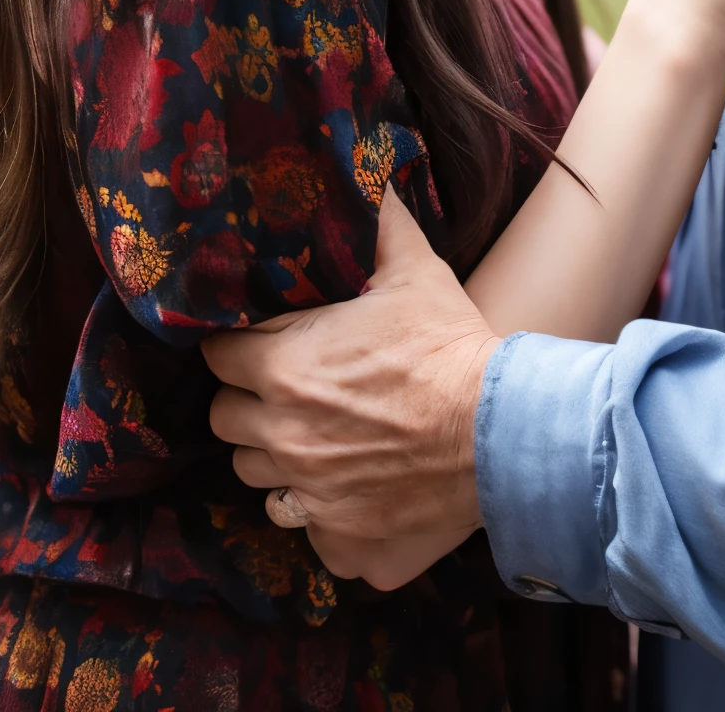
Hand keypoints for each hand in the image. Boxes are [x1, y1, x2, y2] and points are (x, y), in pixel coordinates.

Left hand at [203, 187, 496, 589]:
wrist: (504, 431)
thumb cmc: (452, 347)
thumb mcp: (416, 273)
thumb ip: (380, 227)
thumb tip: (371, 181)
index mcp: (285, 368)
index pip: (220, 358)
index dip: (239, 348)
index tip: (262, 345)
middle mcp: (284, 438)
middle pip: (228, 422)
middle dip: (252, 404)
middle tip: (294, 392)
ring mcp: (310, 498)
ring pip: (261, 480)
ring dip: (282, 459)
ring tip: (325, 440)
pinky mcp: (342, 543)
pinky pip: (309, 531)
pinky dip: (327, 515)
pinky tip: (358, 490)